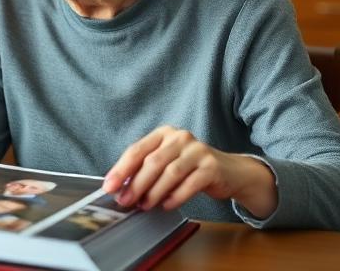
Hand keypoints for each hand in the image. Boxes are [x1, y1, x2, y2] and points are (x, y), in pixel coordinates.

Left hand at [103, 126, 275, 217]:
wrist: (230, 172)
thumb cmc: (190, 168)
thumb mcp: (167, 162)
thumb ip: (145, 170)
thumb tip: (120, 188)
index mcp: (164, 134)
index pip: (137, 150)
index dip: (121, 169)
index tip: (109, 186)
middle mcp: (180, 138)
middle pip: (152, 162)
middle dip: (136, 184)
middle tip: (125, 201)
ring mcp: (198, 151)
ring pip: (170, 173)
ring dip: (154, 192)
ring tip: (144, 205)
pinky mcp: (212, 166)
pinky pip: (190, 184)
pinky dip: (175, 197)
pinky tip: (166, 205)